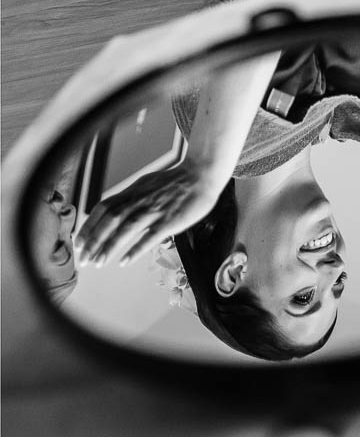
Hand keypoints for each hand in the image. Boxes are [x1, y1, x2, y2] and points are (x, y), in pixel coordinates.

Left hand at [73, 162, 223, 266]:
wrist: (203, 174)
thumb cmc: (178, 181)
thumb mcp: (148, 184)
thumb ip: (132, 198)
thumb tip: (115, 211)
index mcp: (133, 191)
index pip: (103, 208)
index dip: (89, 226)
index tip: (80, 243)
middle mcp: (140, 200)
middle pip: (110, 220)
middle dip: (94, 241)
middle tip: (85, 259)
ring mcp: (155, 210)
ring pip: (126, 229)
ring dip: (110, 247)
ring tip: (99, 262)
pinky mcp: (170, 220)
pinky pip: (150, 236)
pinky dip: (135, 249)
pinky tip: (125, 261)